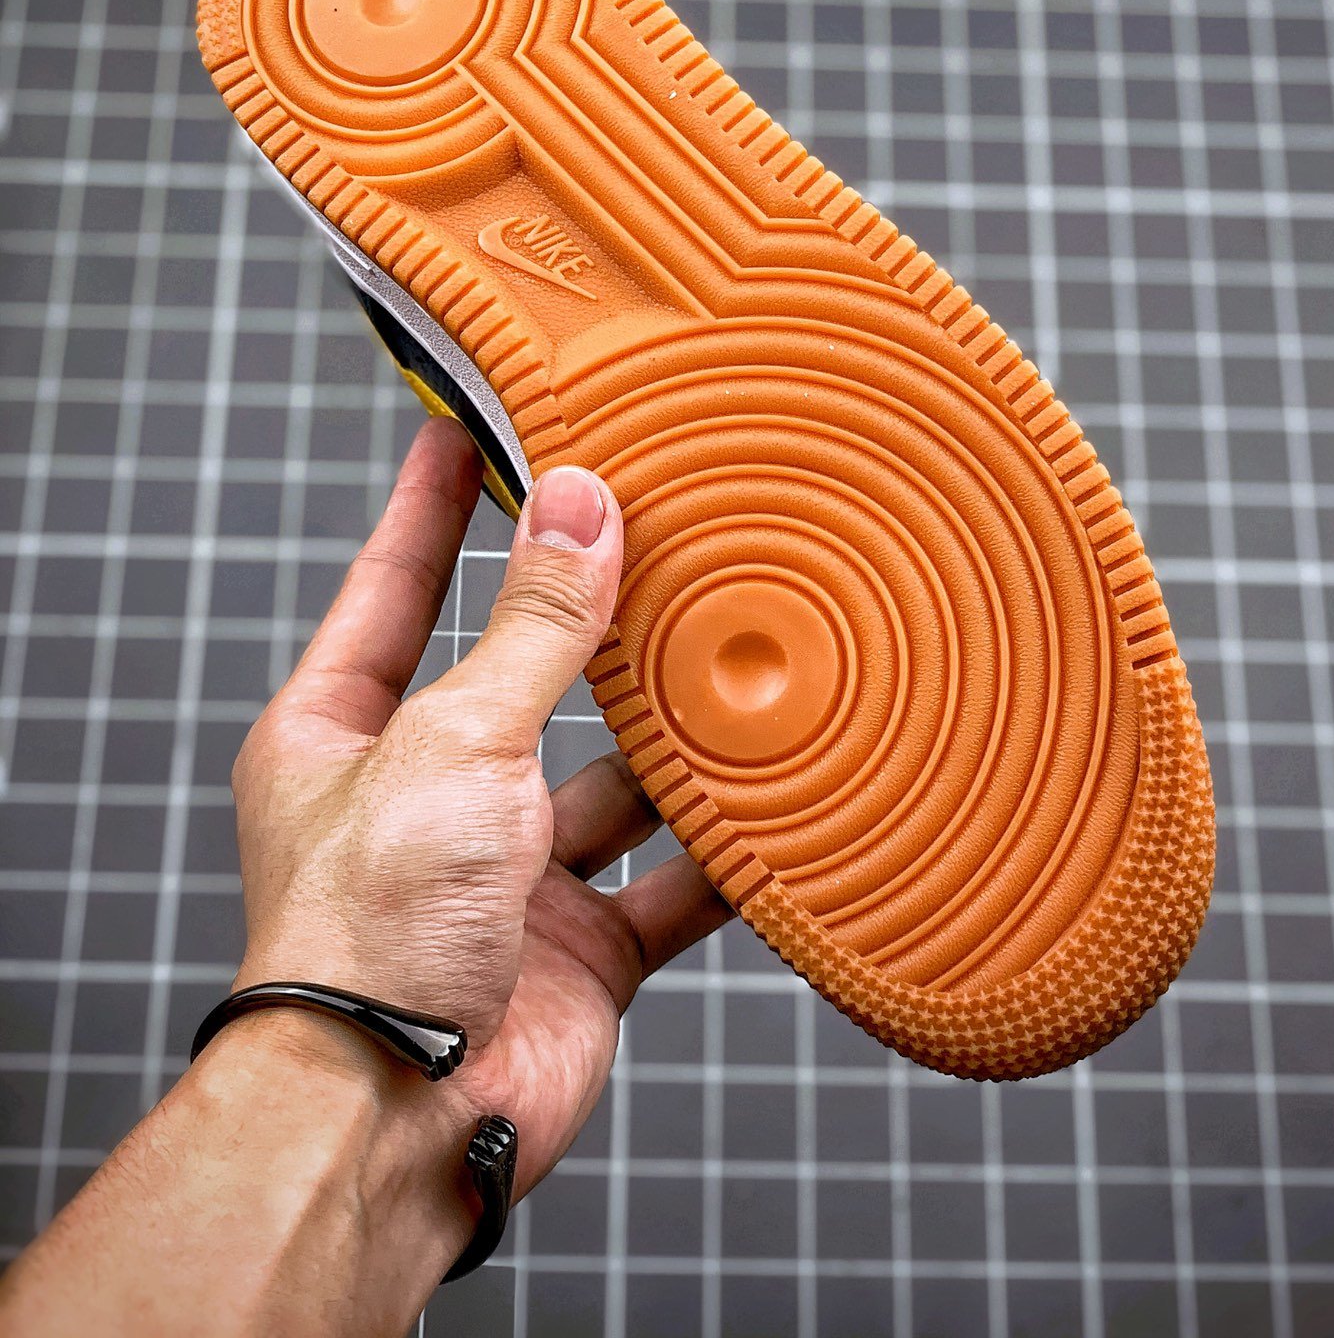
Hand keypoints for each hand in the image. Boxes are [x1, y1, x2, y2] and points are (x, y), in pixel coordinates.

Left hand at [231, 416, 731, 1203]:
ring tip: (740, 657)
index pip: (396, 584)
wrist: (397, 1123)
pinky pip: (668, 881)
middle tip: (653, 530)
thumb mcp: (452, 740)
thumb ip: (533, 629)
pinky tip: (774, 800)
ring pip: (609, 777)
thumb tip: (581, 507)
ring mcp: (506, 873)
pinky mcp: (579, 946)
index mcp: (347, 734)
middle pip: (521, 676)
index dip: (434, 502)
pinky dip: (721, 850)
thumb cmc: (367, 933)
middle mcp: (427, 795)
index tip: (471, 423)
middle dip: (586, 619)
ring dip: (670, 739)